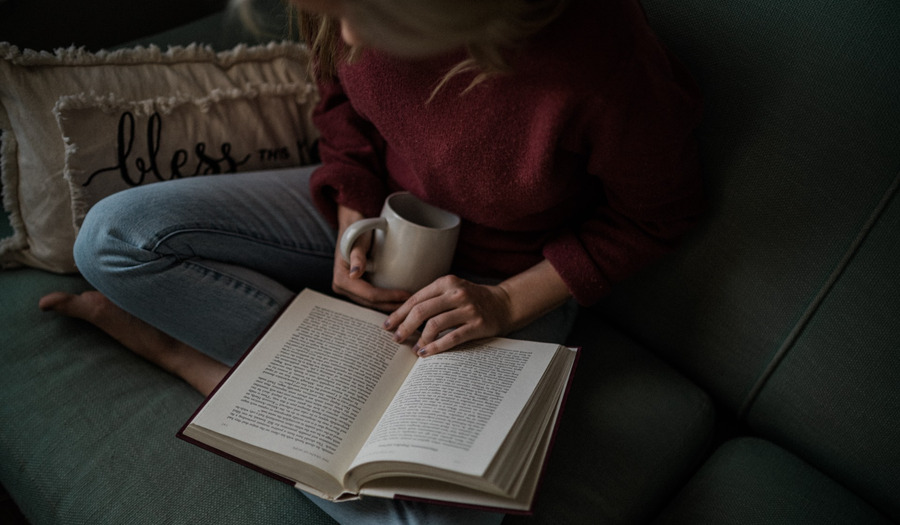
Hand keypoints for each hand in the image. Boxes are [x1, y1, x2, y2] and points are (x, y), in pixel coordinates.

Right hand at [332, 205, 410, 310]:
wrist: (353, 226)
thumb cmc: (356, 231)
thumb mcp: (357, 241)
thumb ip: (356, 257)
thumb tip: (354, 274)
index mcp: (342, 279)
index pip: (369, 294)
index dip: (388, 297)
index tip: (406, 295)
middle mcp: (342, 288)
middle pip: (370, 303)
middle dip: (390, 305)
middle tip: (411, 304)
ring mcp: (349, 289)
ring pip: (371, 304)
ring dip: (388, 305)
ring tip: (407, 304)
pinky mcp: (356, 287)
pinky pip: (371, 298)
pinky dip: (384, 300)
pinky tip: (397, 299)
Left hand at [383, 275, 514, 356]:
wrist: (505, 304)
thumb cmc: (473, 300)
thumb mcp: (453, 290)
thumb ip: (433, 299)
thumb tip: (403, 316)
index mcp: (447, 282)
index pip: (416, 299)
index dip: (399, 313)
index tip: (388, 325)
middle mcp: (456, 293)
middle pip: (422, 311)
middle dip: (405, 327)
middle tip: (397, 338)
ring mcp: (468, 309)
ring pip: (435, 325)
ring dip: (420, 339)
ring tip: (414, 348)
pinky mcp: (477, 325)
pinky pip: (451, 338)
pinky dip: (436, 347)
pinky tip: (426, 353)